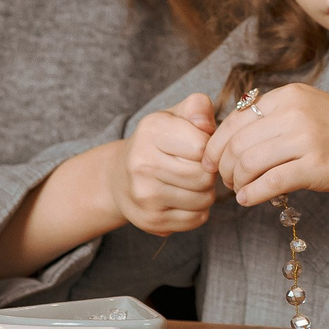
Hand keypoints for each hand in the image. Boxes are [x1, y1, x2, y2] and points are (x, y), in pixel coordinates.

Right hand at [110, 94, 218, 234]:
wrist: (120, 176)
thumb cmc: (158, 142)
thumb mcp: (175, 116)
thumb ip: (197, 108)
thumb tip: (206, 125)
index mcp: (150, 132)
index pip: (202, 147)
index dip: (208, 148)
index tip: (198, 146)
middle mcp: (141, 164)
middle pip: (204, 176)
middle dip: (208, 172)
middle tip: (197, 167)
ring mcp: (144, 196)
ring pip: (204, 200)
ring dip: (205, 192)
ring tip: (191, 182)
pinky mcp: (150, 220)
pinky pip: (197, 219)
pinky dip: (198, 210)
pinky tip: (183, 198)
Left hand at [205, 82, 328, 237]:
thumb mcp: (311, 107)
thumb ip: (276, 116)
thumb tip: (234, 136)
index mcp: (291, 95)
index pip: (236, 119)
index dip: (217, 144)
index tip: (214, 161)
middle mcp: (295, 112)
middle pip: (237, 143)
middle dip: (223, 166)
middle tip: (225, 180)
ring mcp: (306, 139)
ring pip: (248, 163)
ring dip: (236, 181)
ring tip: (238, 190)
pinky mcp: (315, 167)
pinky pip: (270, 183)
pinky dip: (252, 194)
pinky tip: (249, 200)